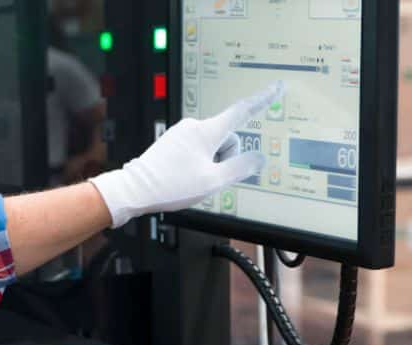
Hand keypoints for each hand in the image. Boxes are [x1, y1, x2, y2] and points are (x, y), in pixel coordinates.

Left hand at [89, 82, 282, 227]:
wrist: (134, 189)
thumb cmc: (171, 185)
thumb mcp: (213, 181)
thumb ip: (241, 168)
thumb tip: (259, 158)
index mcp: (206, 131)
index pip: (242, 111)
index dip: (263, 99)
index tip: (277, 87)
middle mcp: (194, 126)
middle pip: (228, 138)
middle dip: (225, 158)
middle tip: (205, 176)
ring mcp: (182, 132)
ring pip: (213, 146)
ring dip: (211, 163)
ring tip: (190, 178)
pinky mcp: (173, 141)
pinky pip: (198, 149)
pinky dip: (198, 163)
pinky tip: (182, 176)